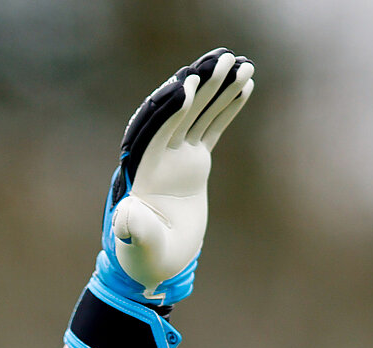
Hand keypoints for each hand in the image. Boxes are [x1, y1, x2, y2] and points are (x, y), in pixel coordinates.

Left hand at [108, 49, 254, 300]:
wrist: (155, 263)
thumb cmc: (144, 259)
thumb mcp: (141, 248)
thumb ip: (135, 230)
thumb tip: (127, 213)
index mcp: (143, 171)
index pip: (156, 130)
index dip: (172, 108)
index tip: (189, 84)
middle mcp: (158, 156)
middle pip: (179, 111)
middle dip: (200, 84)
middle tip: (224, 58)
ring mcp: (176, 157)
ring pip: (198, 115)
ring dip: (218, 89)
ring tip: (243, 64)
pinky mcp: (192, 163)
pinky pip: (210, 129)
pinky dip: (227, 109)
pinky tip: (246, 86)